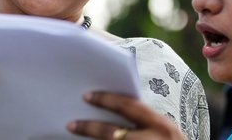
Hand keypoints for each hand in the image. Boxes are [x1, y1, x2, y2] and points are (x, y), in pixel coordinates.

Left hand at [67, 91, 185, 139]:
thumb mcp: (160, 127)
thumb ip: (140, 118)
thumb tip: (106, 106)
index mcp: (159, 125)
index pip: (128, 107)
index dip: (106, 100)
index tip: (86, 96)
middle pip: (113, 134)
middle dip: (90, 128)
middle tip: (71, 124)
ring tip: (73, 135)